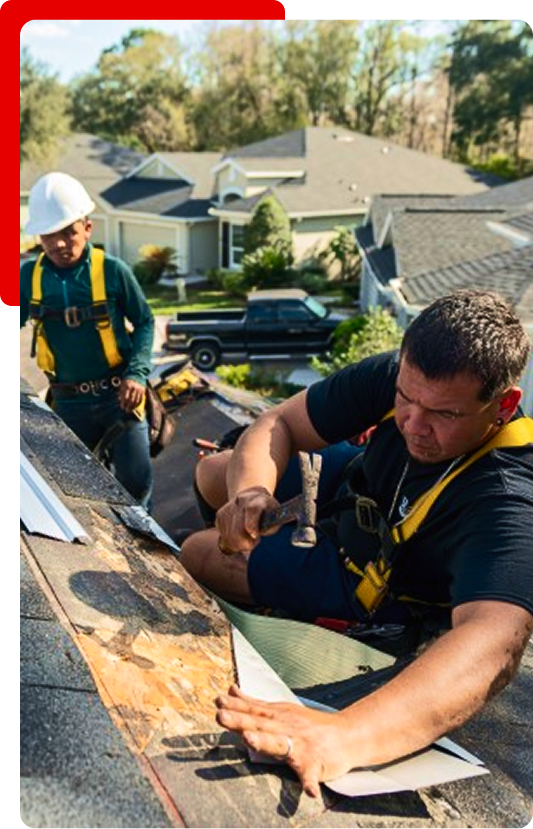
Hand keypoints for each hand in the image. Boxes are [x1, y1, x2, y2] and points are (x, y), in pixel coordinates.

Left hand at [119, 379, 144, 411]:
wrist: (137, 374)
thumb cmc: (127, 381)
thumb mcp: (122, 384)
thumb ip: (121, 392)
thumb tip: (120, 399)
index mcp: (127, 386)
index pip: (125, 397)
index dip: (123, 403)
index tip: (122, 407)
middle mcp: (134, 388)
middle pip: (131, 400)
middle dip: (128, 406)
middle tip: (126, 410)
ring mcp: (139, 390)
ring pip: (136, 401)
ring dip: (133, 407)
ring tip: (130, 410)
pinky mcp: (143, 391)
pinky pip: (141, 399)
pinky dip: (138, 404)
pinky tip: (135, 407)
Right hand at [215, 486, 276, 553]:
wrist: (252, 498)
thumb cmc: (267, 513)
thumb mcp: (275, 519)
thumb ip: (269, 528)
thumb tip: (254, 535)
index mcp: (259, 499)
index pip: (253, 509)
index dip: (252, 524)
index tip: (255, 536)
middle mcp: (242, 500)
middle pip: (238, 527)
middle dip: (246, 542)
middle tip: (254, 542)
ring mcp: (229, 507)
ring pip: (230, 535)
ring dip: (239, 544)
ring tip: (247, 539)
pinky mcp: (220, 514)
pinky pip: (224, 536)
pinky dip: (232, 542)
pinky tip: (239, 536)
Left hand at [215, 685, 349, 797]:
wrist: (348, 735)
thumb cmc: (309, 724)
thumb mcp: (282, 710)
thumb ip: (255, 704)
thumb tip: (230, 691)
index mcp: (278, 716)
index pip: (253, 709)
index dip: (235, 706)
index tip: (218, 700)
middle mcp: (287, 727)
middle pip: (259, 723)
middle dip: (240, 720)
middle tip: (220, 715)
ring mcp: (301, 745)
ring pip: (279, 743)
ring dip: (264, 741)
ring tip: (249, 739)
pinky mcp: (315, 764)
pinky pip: (311, 777)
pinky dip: (310, 784)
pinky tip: (310, 793)